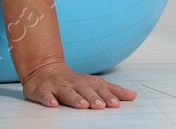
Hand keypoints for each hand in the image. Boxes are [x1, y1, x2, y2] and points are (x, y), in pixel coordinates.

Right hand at [20, 61, 136, 108]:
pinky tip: (53, 105)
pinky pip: (45, 95)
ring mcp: (58, 86)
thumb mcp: (94, 83)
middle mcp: (74, 83)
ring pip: (68, 93)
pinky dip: (48, 99)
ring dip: (76, 99)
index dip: (108, 96)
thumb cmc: (73, 80)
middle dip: (94, 98)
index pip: (100, 89)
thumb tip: (133, 96)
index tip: (116, 104)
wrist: (44, 69)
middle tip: (101, 106)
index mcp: (87, 82)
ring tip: (83, 106)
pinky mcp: (43, 90)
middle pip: (85, 91)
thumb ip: (112, 90)